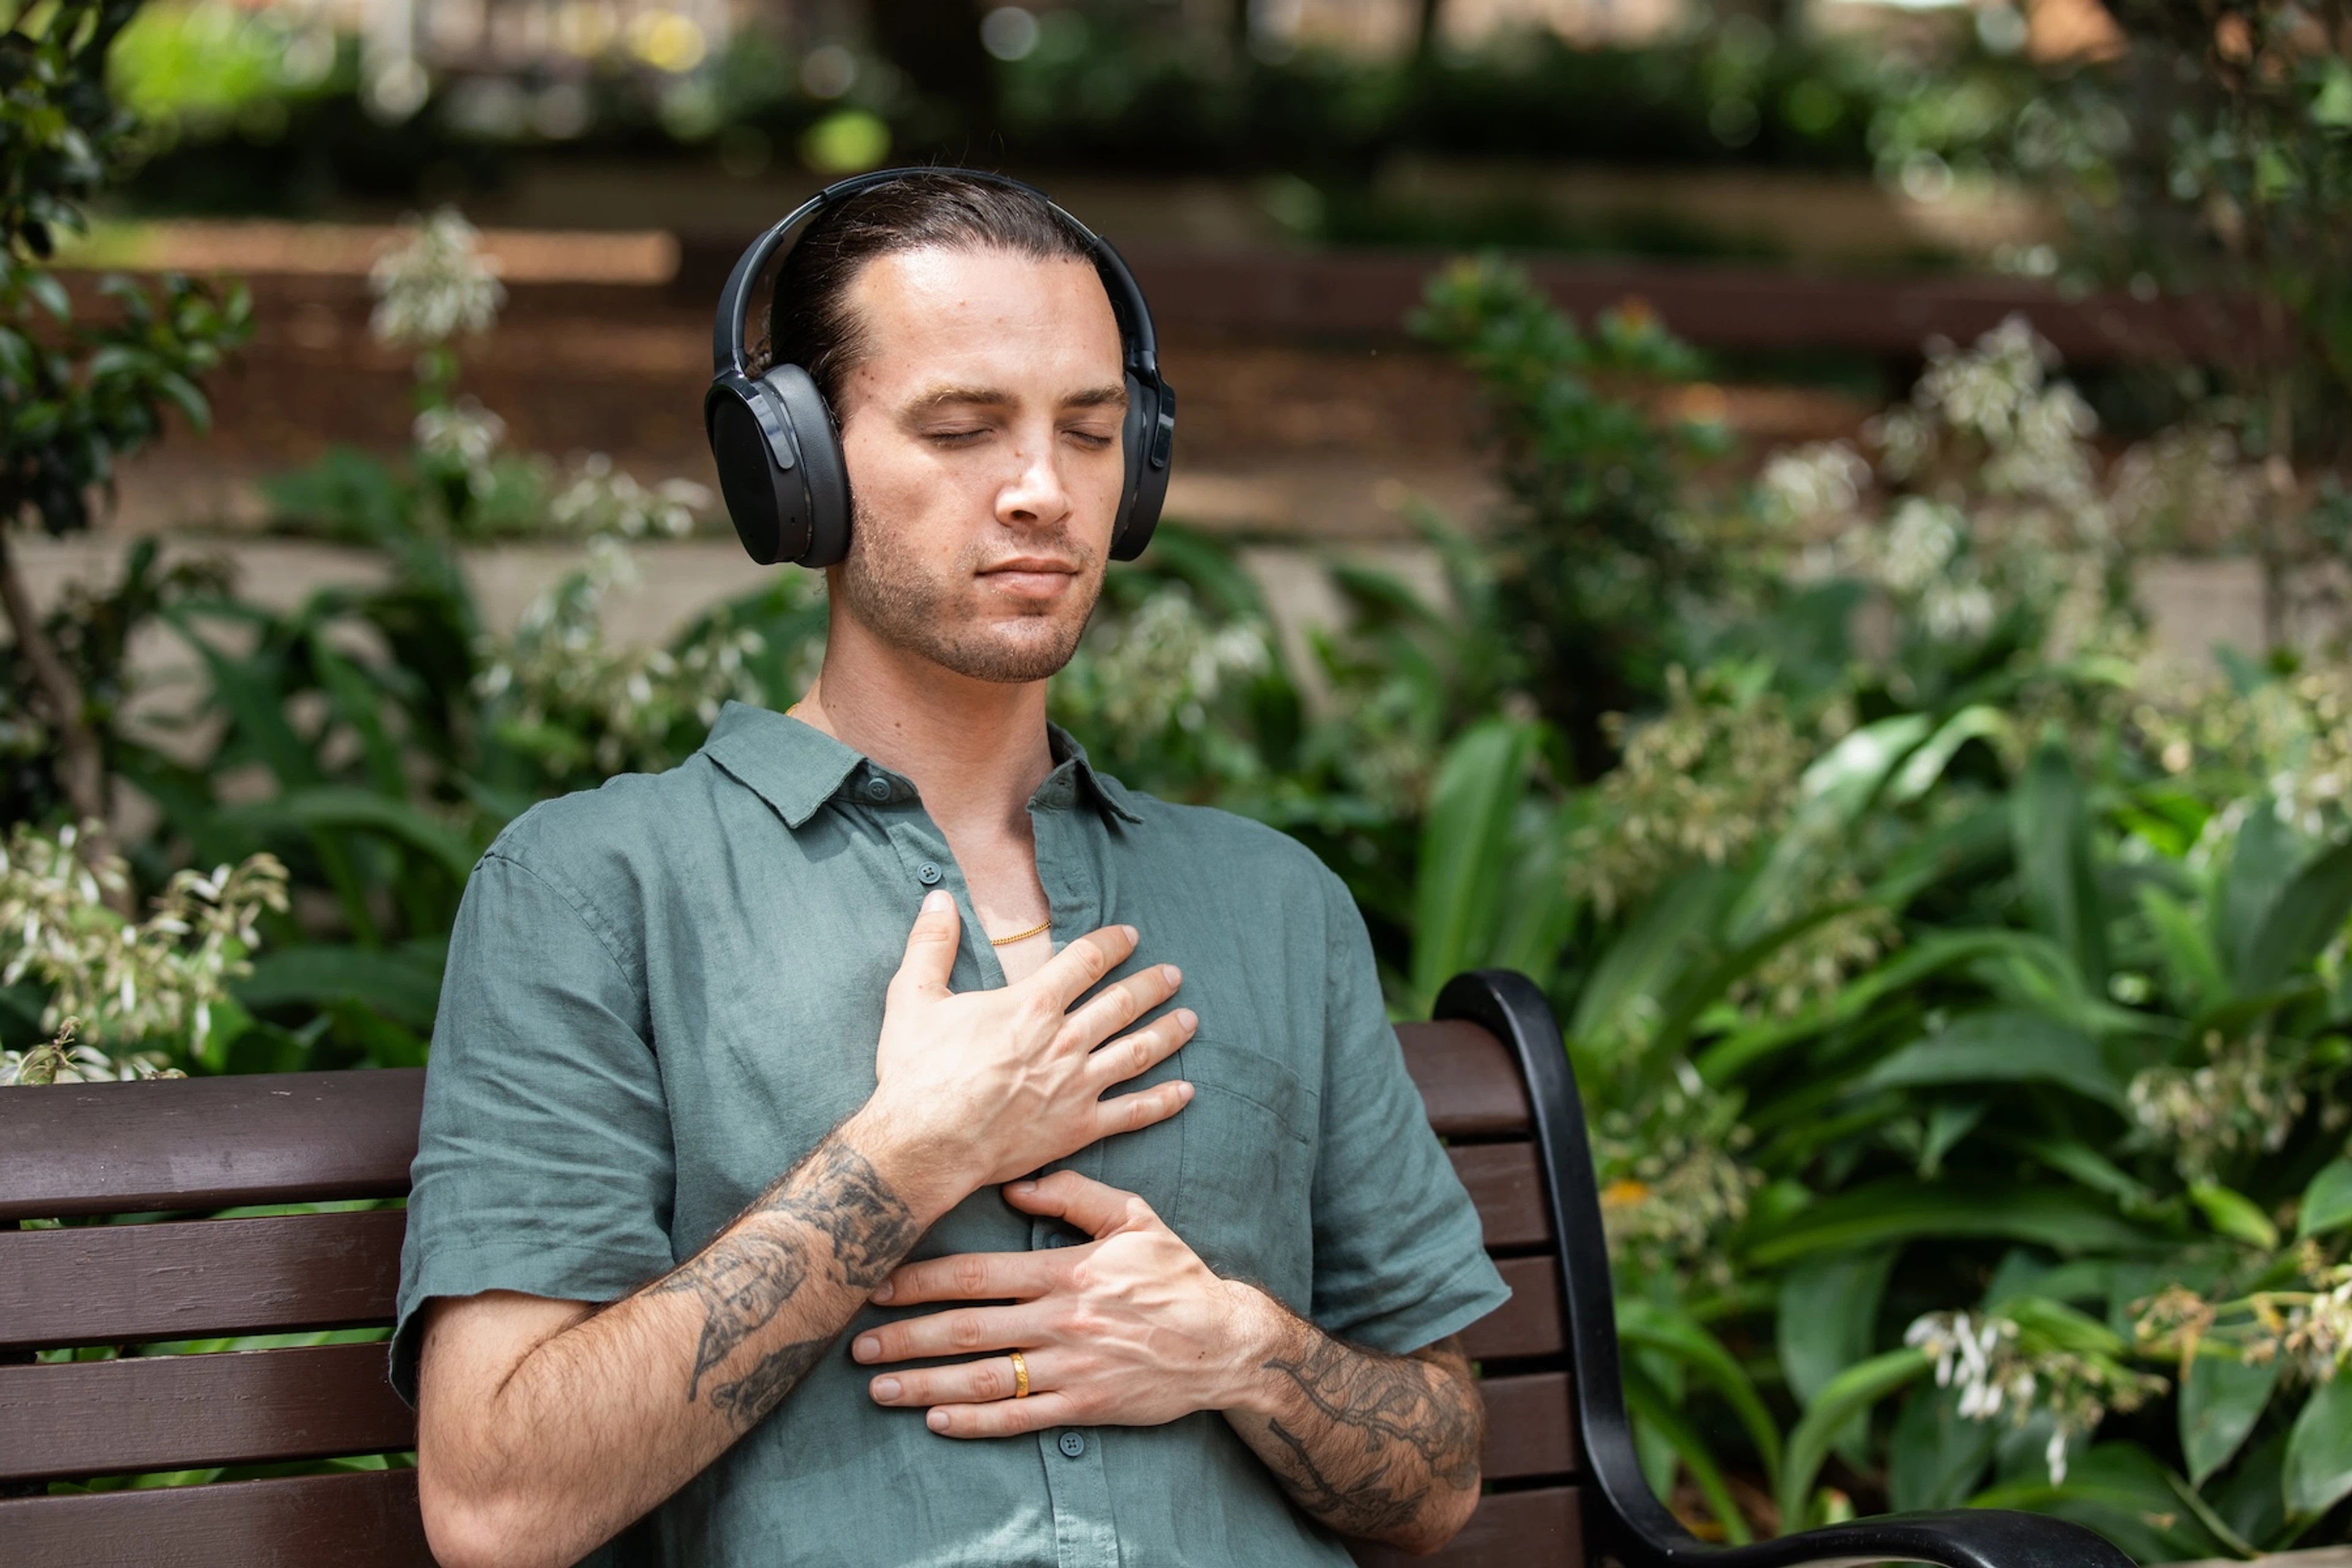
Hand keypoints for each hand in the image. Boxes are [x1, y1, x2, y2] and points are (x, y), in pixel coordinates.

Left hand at [850, 1172, 1279, 1436]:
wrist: (1224, 1341)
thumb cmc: (1176, 1275)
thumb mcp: (1134, 1217)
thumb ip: (1076, 1194)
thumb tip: (1019, 1180)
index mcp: (1067, 1271)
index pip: (978, 1275)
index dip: (921, 1280)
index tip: (877, 1284)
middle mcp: (1062, 1320)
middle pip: (967, 1329)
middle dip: (905, 1336)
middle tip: (856, 1345)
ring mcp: (1073, 1366)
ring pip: (985, 1377)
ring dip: (925, 1383)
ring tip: (879, 1388)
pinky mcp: (1086, 1405)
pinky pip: (1021, 1417)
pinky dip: (975, 1422)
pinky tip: (937, 1421)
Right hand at [855, 893, 1197, 1203]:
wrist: (923, 1145)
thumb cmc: (916, 1073)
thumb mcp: (913, 997)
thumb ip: (931, 945)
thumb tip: (938, 900)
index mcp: (1031, 1005)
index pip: (1086, 961)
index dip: (1112, 944)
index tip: (1131, 936)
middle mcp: (1064, 1041)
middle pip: (1122, 1003)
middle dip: (1152, 985)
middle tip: (1173, 975)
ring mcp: (1077, 1086)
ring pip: (1137, 1051)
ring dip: (1168, 1033)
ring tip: (1191, 1020)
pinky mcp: (1079, 1128)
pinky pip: (1133, 1112)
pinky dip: (1163, 1101)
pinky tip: (1186, 1091)